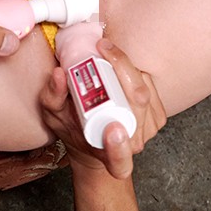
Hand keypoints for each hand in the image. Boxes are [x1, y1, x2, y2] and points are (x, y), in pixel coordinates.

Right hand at [39, 39, 165, 178]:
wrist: (94, 132)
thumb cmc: (74, 127)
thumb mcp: (54, 114)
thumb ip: (53, 96)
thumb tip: (59, 74)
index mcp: (111, 158)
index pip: (119, 160)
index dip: (118, 147)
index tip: (112, 129)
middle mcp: (134, 145)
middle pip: (135, 106)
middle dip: (120, 72)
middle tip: (101, 50)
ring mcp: (150, 128)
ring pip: (143, 91)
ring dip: (125, 67)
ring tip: (105, 53)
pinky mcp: (157, 113)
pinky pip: (149, 85)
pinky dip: (134, 70)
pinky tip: (118, 64)